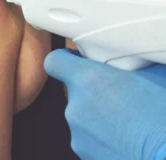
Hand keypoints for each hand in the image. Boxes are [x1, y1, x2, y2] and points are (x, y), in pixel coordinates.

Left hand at [44, 49, 165, 159]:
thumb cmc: (164, 115)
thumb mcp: (152, 75)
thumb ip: (128, 64)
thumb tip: (128, 61)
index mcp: (88, 80)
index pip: (55, 61)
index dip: (64, 59)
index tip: (76, 59)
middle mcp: (75, 107)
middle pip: (74, 91)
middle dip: (92, 91)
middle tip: (119, 95)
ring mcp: (78, 136)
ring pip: (83, 116)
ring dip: (98, 116)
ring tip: (128, 123)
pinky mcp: (84, 156)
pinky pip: (90, 138)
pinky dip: (103, 137)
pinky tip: (126, 141)